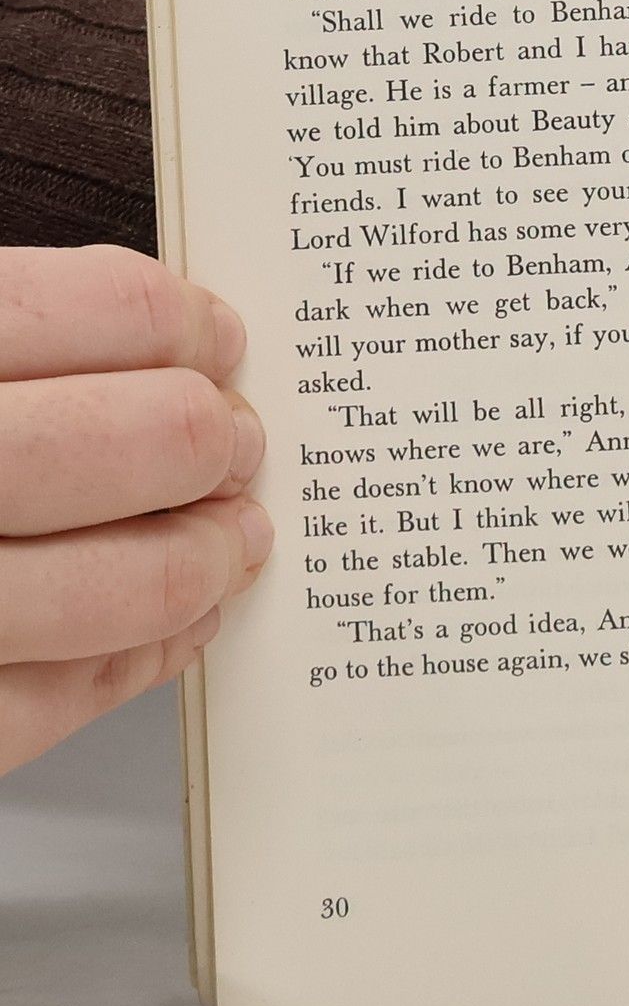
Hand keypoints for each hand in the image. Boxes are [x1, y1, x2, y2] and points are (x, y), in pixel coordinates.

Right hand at [1, 246, 271, 774]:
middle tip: (230, 443)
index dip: (188, 325)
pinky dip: (146, 656)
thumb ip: (20, 336)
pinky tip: (172, 625)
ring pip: (136, 586)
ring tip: (230, 540)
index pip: (111, 307)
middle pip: (150, 439)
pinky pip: (75, 699)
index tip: (213, 341)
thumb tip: (162, 333)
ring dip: (210, 559)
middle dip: (216, 441)